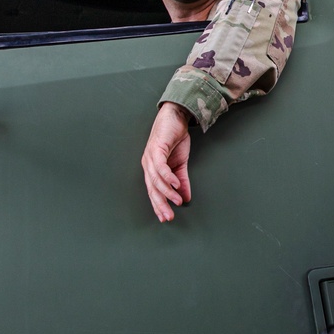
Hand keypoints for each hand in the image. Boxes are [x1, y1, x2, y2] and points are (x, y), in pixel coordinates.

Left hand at [141, 103, 192, 221]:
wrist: (176, 116)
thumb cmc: (175, 137)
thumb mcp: (181, 163)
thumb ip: (182, 181)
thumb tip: (185, 197)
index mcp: (152, 169)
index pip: (153, 191)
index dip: (158, 205)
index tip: (165, 217)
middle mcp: (148, 164)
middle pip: (152, 189)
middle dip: (160, 204)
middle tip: (168, 216)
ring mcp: (150, 157)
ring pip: (156, 180)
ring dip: (167, 192)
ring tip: (177, 200)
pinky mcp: (156, 148)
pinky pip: (161, 167)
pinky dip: (168, 177)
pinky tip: (175, 184)